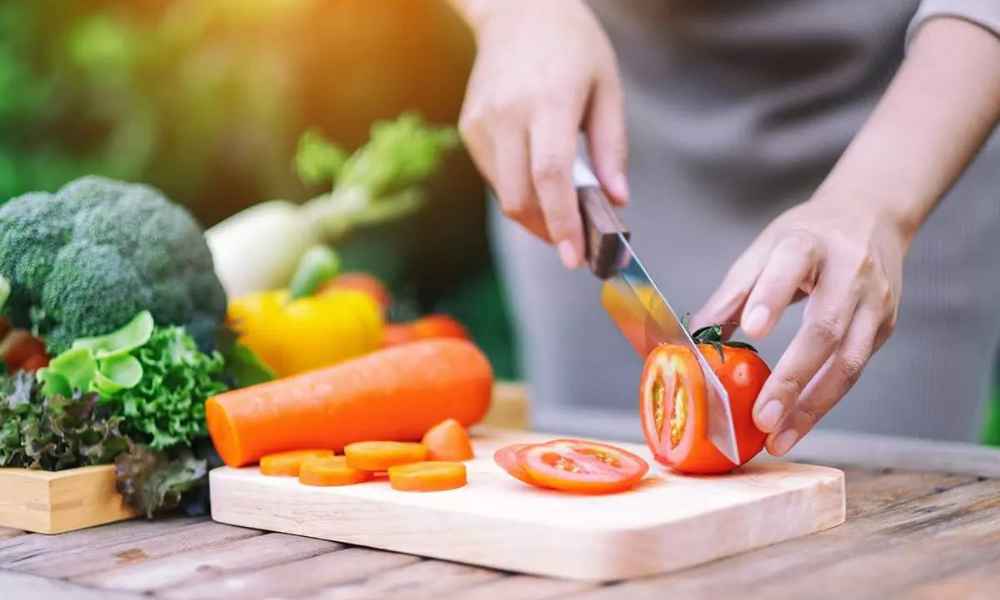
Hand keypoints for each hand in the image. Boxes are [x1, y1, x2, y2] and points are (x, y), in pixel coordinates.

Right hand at [454, 0, 627, 267]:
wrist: (518, 10)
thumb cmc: (572, 46)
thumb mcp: (606, 87)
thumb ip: (611, 147)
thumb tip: (617, 200)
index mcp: (549, 101)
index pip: (550, 177)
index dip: (562, 222)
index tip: (576, 257)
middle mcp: (509, 114)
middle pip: (521, 196)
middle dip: (548, 230)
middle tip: (575, 241)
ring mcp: (483, 121)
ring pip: (504, 193)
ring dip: (534, 214)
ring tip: (561, 211)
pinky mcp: (470, 126)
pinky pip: (494, 176)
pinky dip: (518, 190)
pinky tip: (538, 179)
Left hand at [693, 195, 910, 455]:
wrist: (872, 215)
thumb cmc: (807, 237)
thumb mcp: (765, 248)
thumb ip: (733, 293)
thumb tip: (695, 340)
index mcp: (809, 243)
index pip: (791, 266)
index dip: (772, 296)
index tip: (753, 328)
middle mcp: (849, 272)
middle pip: (825, 329)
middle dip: (793, 377)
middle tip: (762, 416)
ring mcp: (874, 303)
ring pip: (848, 362)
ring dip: (812, 406)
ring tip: (778, 437)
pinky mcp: (884, 328)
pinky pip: (854, 372)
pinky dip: (824, 402)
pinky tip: (798, 425)